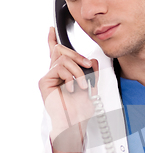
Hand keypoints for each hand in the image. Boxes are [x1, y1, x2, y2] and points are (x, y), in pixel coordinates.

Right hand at [39, 27, 98, 150]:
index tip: (51, 29)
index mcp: (64, 73)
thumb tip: (91, 60)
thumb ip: (92, 71)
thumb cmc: (81, 110)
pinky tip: (73, 88)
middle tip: (87, 67)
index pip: (56, 53)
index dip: (52, 39)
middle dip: (78, 56)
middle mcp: (54, 73)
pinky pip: (60, 67)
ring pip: (64, 58)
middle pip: (61, 49)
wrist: (75, 123)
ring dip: (78, 71)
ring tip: (82, 85)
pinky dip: (71, 77)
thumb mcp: (92, 86)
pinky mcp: (44, 81)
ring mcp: (48, 76)